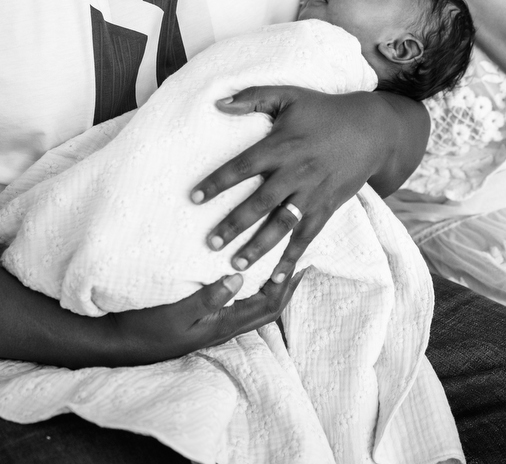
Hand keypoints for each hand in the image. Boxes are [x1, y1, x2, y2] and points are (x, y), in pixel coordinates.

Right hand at [108, 270, 303, 365]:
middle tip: (299, 252)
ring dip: (268, 279)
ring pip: (252, 300)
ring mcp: (212, 320)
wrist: (115, 343)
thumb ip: (207, 298)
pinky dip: (247, 280)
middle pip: (267, 304)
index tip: (300, 259)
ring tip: (278, 253)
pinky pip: (234, 297)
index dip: (286, 284)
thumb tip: (238, 279)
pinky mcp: (200, 313)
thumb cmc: (145, 328)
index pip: (267, 306)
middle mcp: (222, 324)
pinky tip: (243, 262)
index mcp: (222, 325)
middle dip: (285, 280)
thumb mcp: (175, 314)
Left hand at [190, 86, 401, 284]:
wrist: (371, 129)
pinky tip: (276, 278)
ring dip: (259, 246)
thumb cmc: (324, 110)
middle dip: (234, 224)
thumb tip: (217, 103)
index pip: (244, 166)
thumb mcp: (290, 95)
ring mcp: (313, 192)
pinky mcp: (327, 207)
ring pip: (283, 224)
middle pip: (260, 202)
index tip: (194, 197)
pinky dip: (292, 258)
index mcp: (282, 145)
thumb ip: (253, 97)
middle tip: (211, 243)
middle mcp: (296, 172)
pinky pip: (308, 236)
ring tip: (236, 264)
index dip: (218, 181)